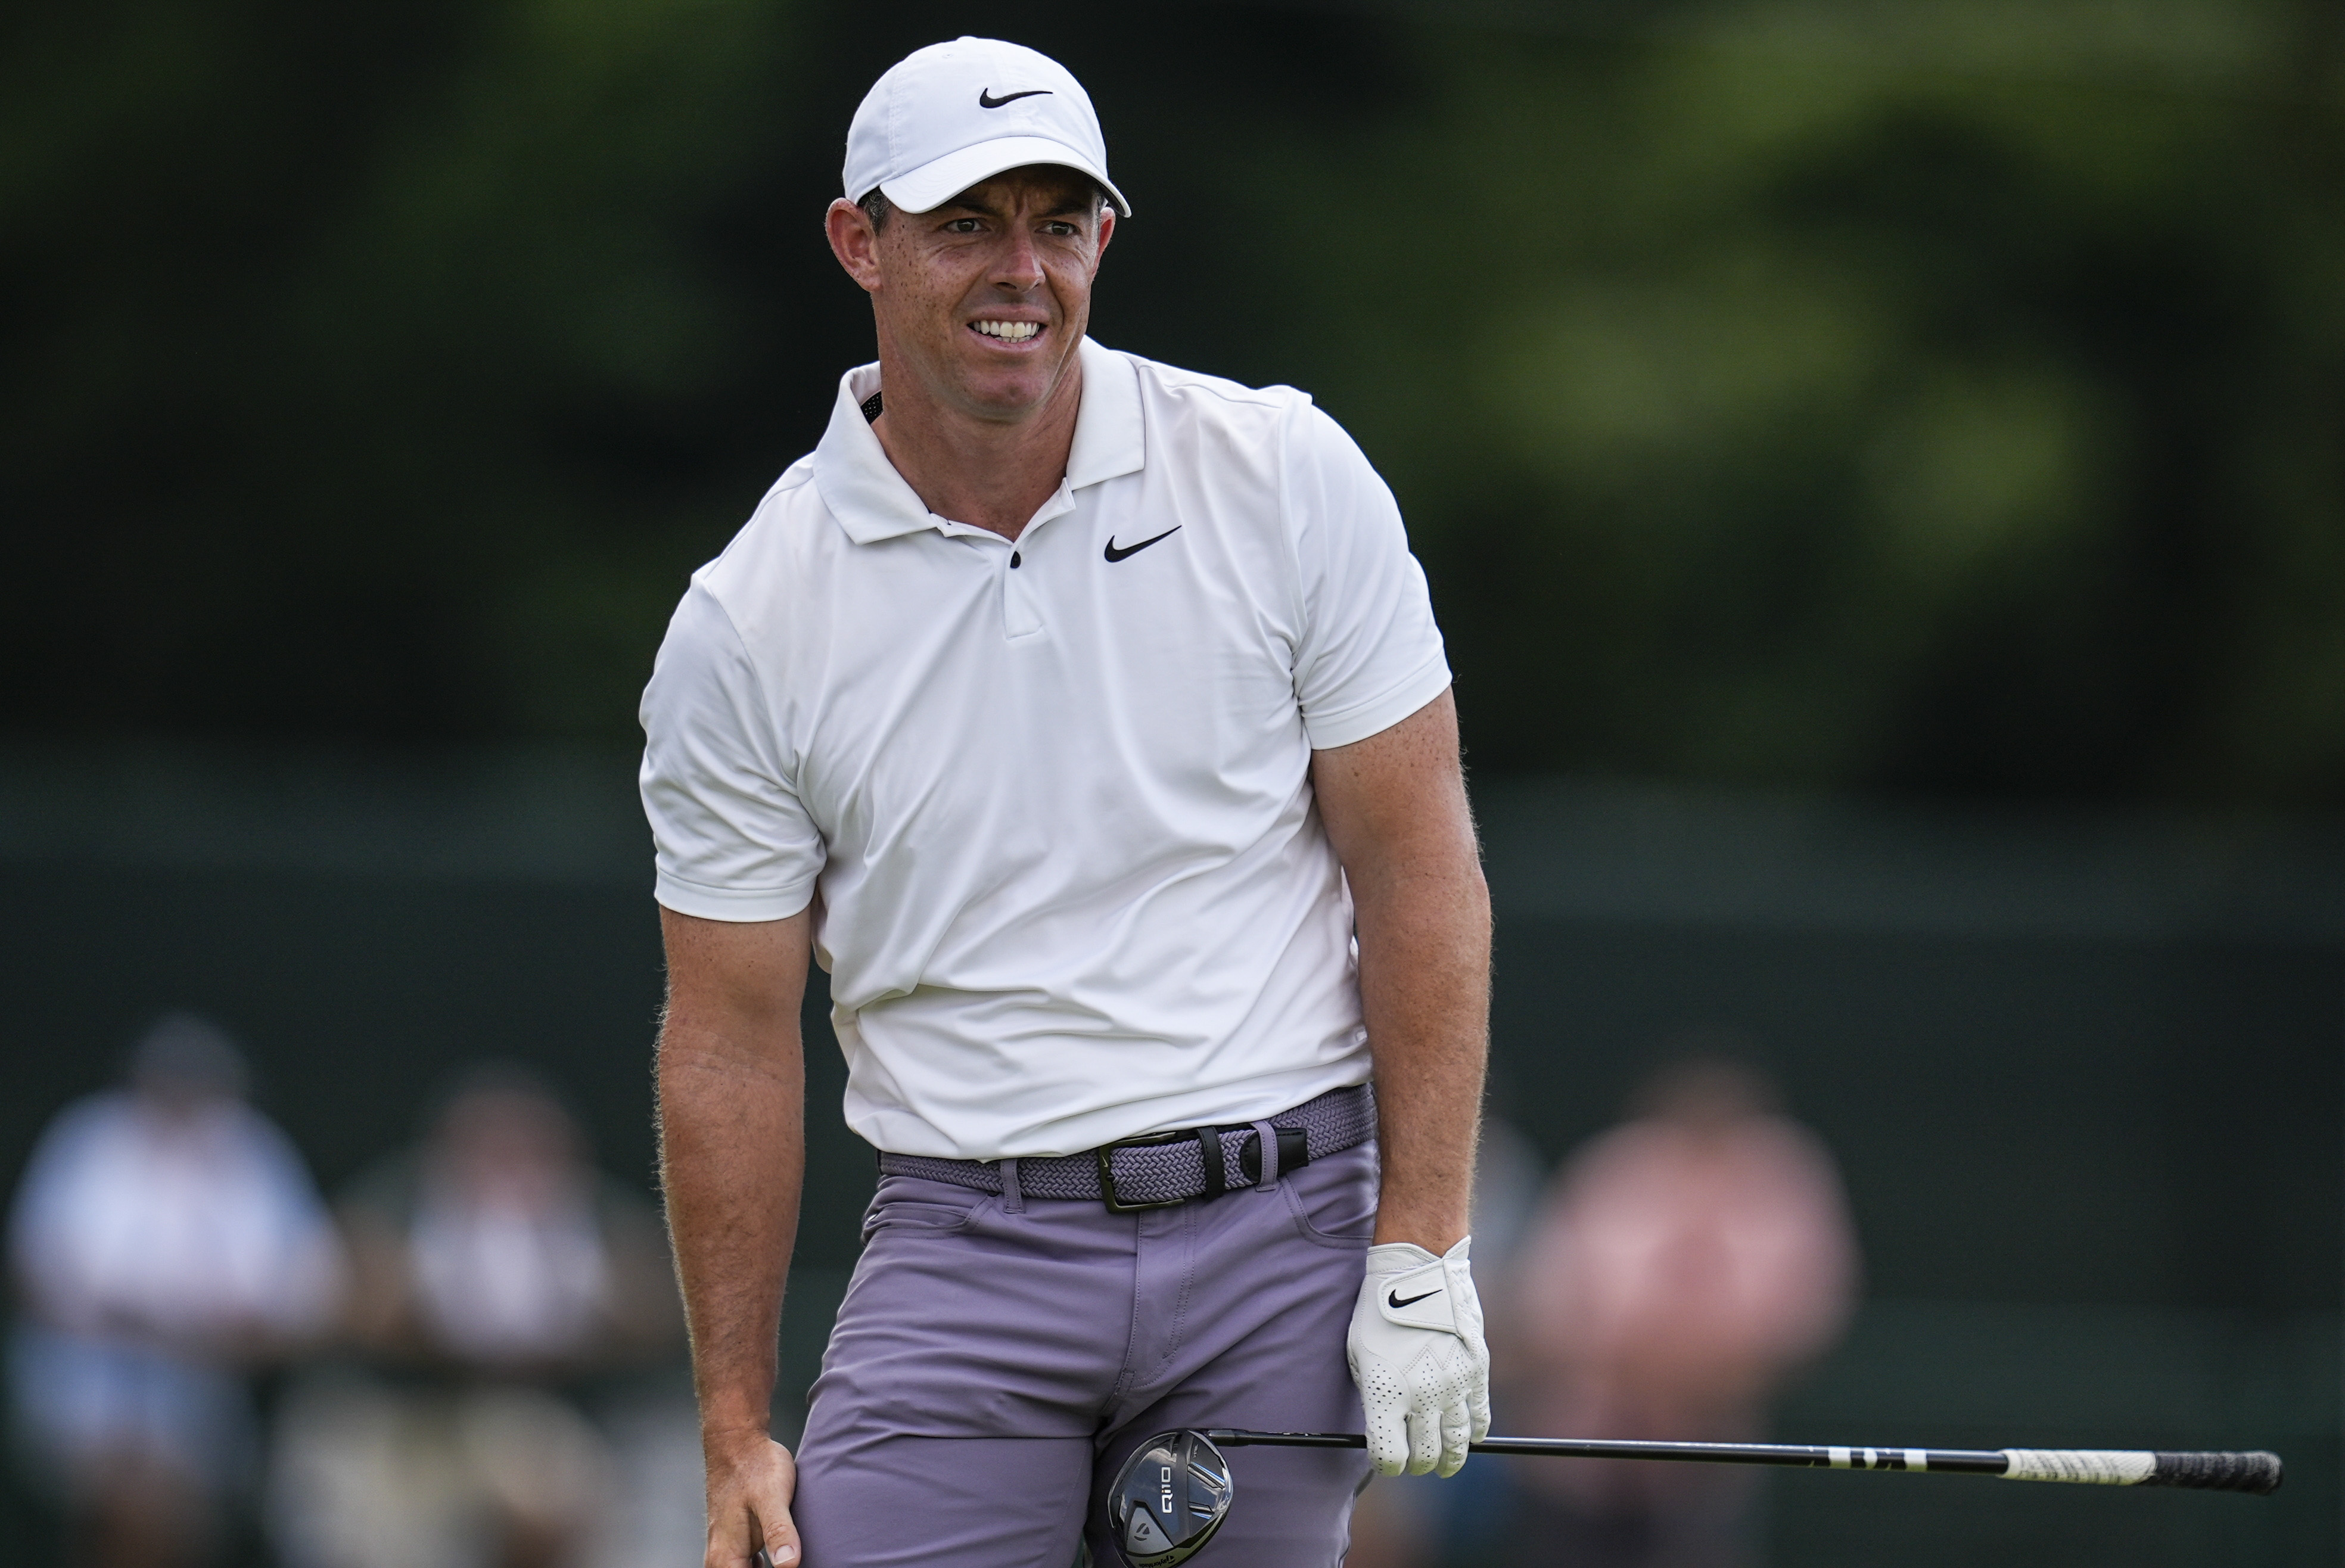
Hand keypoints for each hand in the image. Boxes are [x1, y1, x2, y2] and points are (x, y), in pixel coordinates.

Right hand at [703, 1431, 799, 1567]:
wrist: (737, 1441)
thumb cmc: (755, 1465)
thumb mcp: (773, 1496)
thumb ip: (780, 1531)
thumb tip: (789, 1564)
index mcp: (727, 1555)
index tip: (789, 1565)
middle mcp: (720, 1556)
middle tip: (789, 1561)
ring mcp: (723, 1547)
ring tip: (783, 1562)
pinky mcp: (730, 1537)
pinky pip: (739, 1564)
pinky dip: (755, 1567)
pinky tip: (770, 1563)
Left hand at [1346, 1236, 1489, 1476]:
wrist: (1418, 1271)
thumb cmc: (1379, 1310)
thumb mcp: (1359, 1354)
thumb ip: (1372, 1393)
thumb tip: (1383, 1421)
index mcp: (1386, 1395)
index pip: (1389, 1456)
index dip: (1388, 1465)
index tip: (1388, 1461)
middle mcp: (1422, 1397)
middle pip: (1425, 1454)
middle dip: (1418, 1464)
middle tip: (1416, 1464)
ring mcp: (1453, 1386)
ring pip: (1456, 1441)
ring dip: (1449, 1458)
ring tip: (1445, 1464)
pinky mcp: (1476, 1372)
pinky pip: (1480, 1415)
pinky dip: (1475, 1432)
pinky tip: (1470, 1438)